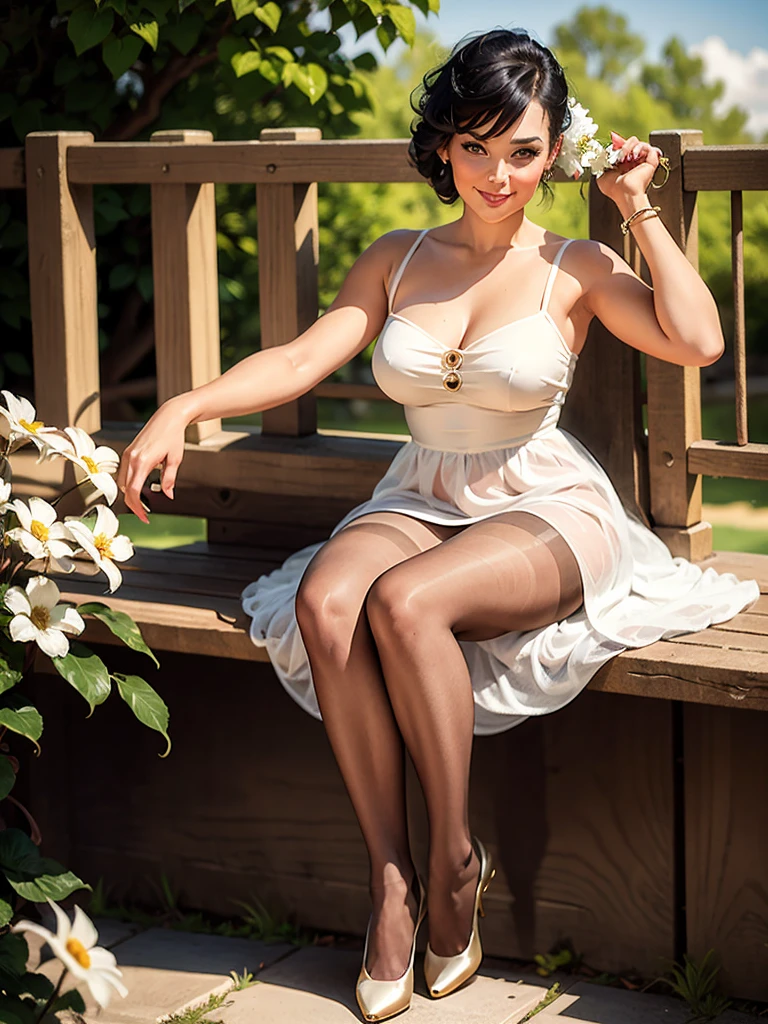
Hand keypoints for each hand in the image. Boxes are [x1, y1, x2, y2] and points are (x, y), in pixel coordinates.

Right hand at [116, 400, 187, 523]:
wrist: (168, 417)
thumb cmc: (173, 436)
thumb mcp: (174, 460)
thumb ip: (169, 480)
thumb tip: (168, 495)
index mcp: (142, 461)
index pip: (134, 491)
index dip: (137, 508)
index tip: (144, 517)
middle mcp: (131, 458)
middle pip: (125, 489)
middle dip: (133, 504)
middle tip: (145, 514)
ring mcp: (128, 454)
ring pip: (122, 482)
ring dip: (130, 494)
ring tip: (142, 504)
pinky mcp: (128, 451)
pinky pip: (124, 473)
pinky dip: (129, 483)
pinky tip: (139, 487)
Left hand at [596, 130, 663, 202]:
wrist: (624, 193)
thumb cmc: (615, 189)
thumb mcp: (601, 175)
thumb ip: (601, 164)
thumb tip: (601, 156)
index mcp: (623, 165)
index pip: (622, 148)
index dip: (618, 144)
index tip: (613, 144)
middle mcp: (633, 163)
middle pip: (631, 143)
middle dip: (624, 144)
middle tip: (620, 152)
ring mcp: (642, 162)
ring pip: (639, 143)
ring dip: (630, 145)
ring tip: (625, 155)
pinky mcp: (651, 161)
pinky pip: (648, 147)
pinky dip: (640, 147)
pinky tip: (634, 155)